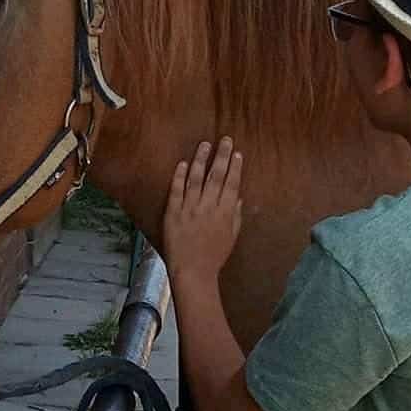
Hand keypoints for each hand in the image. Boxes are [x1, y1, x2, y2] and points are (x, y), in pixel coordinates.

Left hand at [163, 138, 242, 282]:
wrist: (192, 271)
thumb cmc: (214, 256)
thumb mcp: (231, 236)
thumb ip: (235, 215)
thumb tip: (237, 196)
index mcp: (225, 212)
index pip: (231, 184)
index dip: (235, 167)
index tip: (237, 153)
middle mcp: (208, 206)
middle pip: (216, 176)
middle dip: (221, 156)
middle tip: (225, 139)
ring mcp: (189, 208)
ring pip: (196, 178)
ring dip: (201, 159)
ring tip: (205, 144)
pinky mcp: (173, 212)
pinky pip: (176, 190)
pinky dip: (179, 176)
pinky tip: (183, 163)